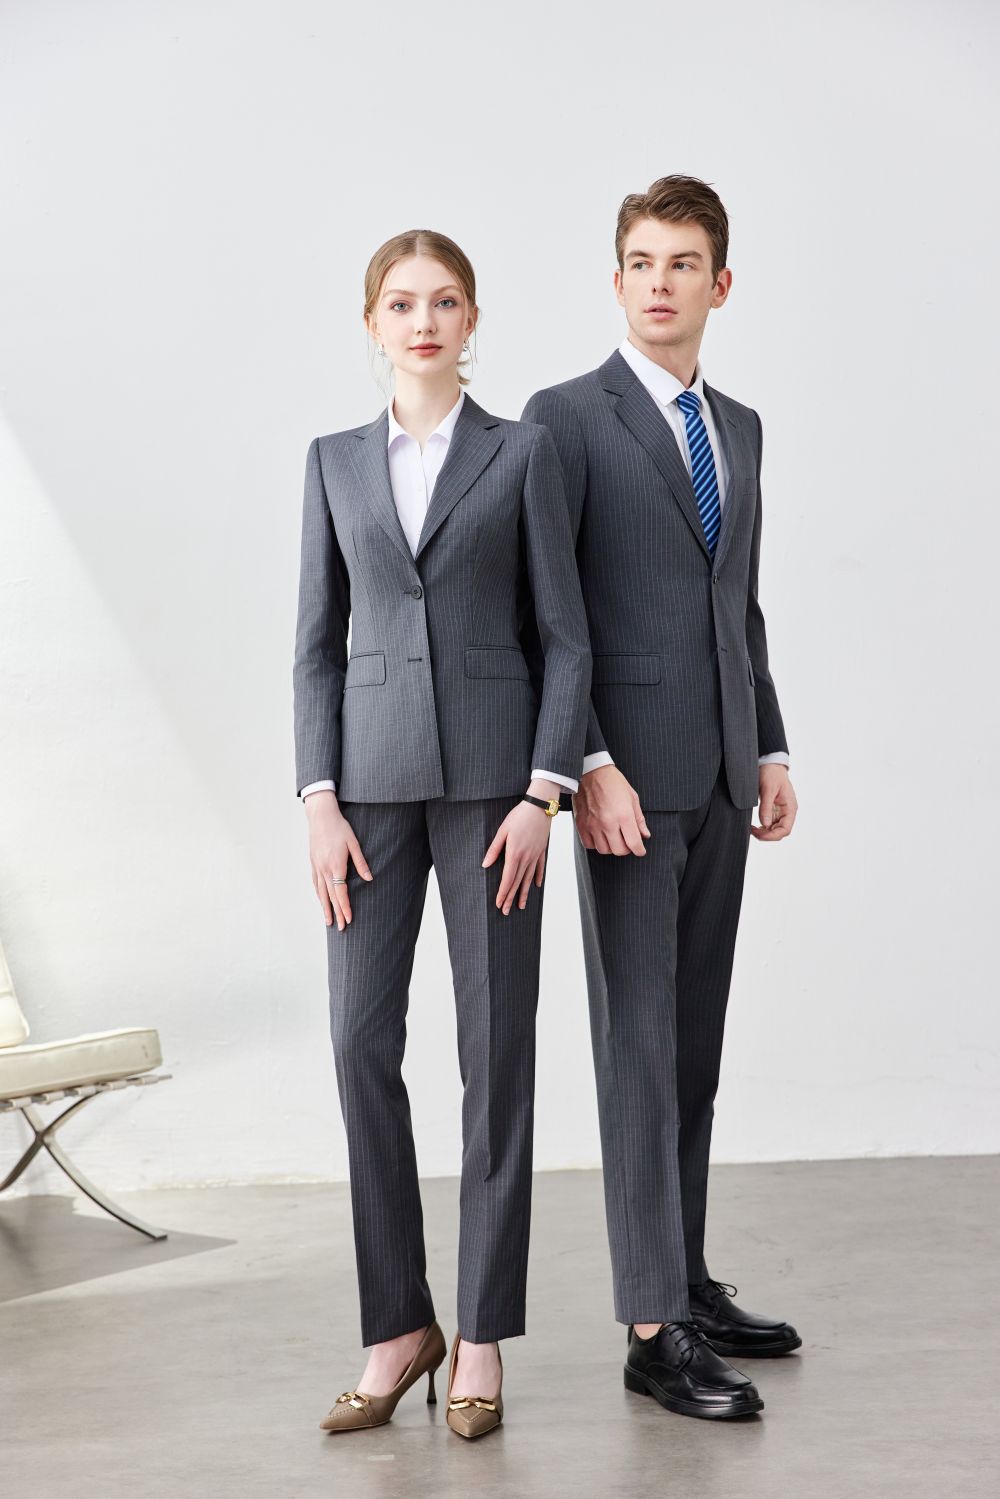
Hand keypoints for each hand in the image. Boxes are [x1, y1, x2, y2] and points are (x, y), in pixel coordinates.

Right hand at [304, 791, 372, 928]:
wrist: (320, 815)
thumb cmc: (340, 827)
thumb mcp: (354, 843)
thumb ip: (361, 862)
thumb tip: (369, 879)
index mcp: (336, 865)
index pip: (341, 892)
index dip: (345, 907)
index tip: (349, 919)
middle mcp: (324, 869)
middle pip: (331, 896)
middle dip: (336, 913)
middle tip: (341, 928)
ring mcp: (317, 867)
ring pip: (321, 892)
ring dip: (325, 908)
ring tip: (329, 922)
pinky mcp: (313, 863)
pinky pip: (315, 883)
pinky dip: (319, 895)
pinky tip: (321, 901)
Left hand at [481, 780, 555, 913]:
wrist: (540, 807)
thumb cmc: (519, 816)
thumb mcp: (502, 831)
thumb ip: (494, 849)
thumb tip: (485, 865)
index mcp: (514, 854)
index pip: (507, 879)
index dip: (502, 893)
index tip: (498, 904)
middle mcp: (526, 858)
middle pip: (517, 882)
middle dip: (510, 898)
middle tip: (506, 912)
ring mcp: (535, 855)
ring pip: (528, 878)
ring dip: (524, 893)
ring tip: (521, 906)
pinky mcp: (541, 850)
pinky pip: (539, 868)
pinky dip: (537, 878)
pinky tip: (536, 886)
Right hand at [573, 764, 649, 854]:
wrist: (591, 772)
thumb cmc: (613, 782)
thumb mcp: (632, 798)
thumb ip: (639, 819)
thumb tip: (645, 835)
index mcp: (623, 814)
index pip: (634, 843)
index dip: (640, 850)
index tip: (640, 850)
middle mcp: (608, 822)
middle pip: (619, 851)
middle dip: (627, 849)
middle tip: (627, 842)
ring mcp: (593, 824)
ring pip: (604, 850)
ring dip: (611, 847)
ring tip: (614, 838)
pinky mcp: (582, 824)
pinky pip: (589, 845)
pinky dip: (596, 844)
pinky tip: (600, 836)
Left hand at [751, 764, 797, 841]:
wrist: (770, 764)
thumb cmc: (771, 774)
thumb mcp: (768, 789)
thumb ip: (766, 807)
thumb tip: (765, 824)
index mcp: (790, 807)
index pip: (785, 829)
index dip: (772, 835)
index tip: (759, 834)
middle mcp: (787, 812)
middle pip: (780, 832)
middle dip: (766, 835)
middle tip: (751, 831)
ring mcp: (781, 812)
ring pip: (774, 829)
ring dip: (764, 832)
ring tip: (751, 828)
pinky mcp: (774, 810)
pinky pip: (770, 823)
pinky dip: (763, 827)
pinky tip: (754, 826)